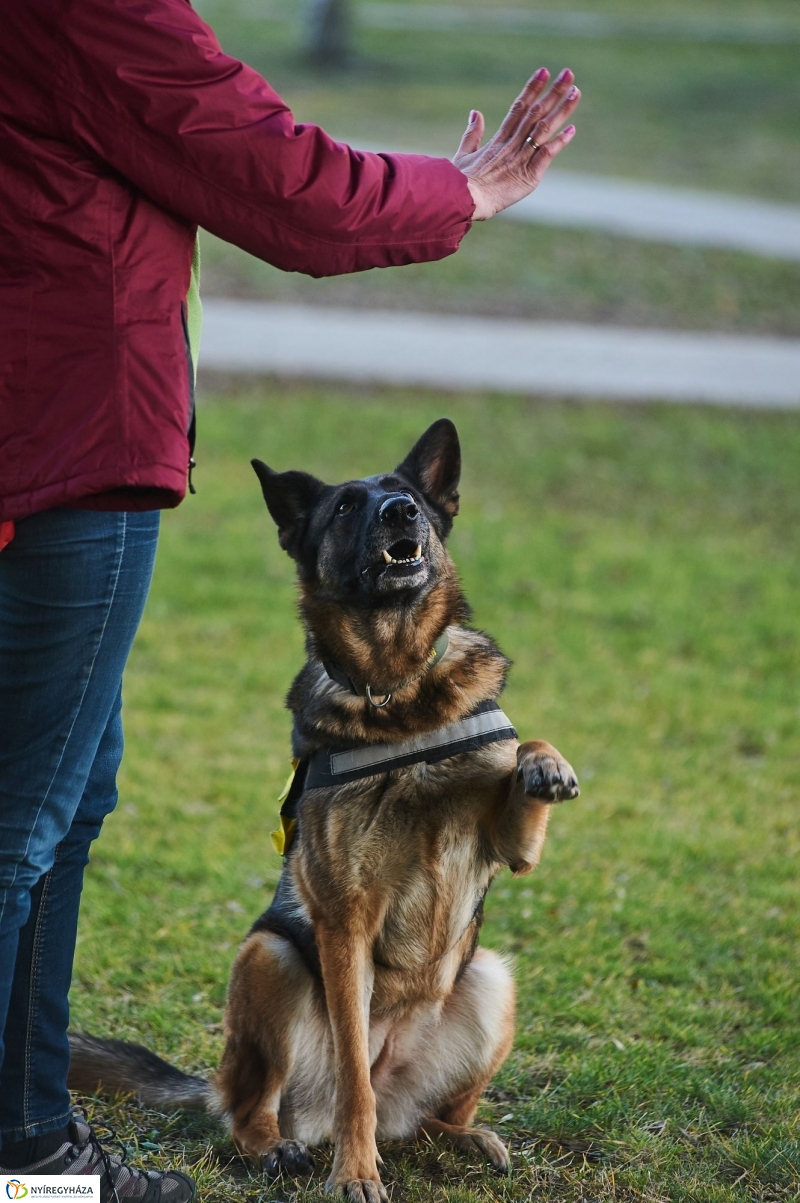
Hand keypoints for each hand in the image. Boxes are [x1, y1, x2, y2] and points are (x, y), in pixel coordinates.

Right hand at [454, 69, 579, 219]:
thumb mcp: (464, 154)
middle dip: (553, 92)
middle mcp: (513, 143)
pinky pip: (546, 154)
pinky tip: (572, 130)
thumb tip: (475, 113)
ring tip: (575, 92)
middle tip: (569, 73)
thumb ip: (472, 134)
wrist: (464, 199)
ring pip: (544, 128)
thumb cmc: (461, 181)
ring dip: (561, 110)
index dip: (533, 88)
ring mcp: (521, 157)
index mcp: (499, 138)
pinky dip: (559, 142)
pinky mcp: (528, 175)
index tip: (544, 71)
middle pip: (536, 112)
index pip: (519, 107)